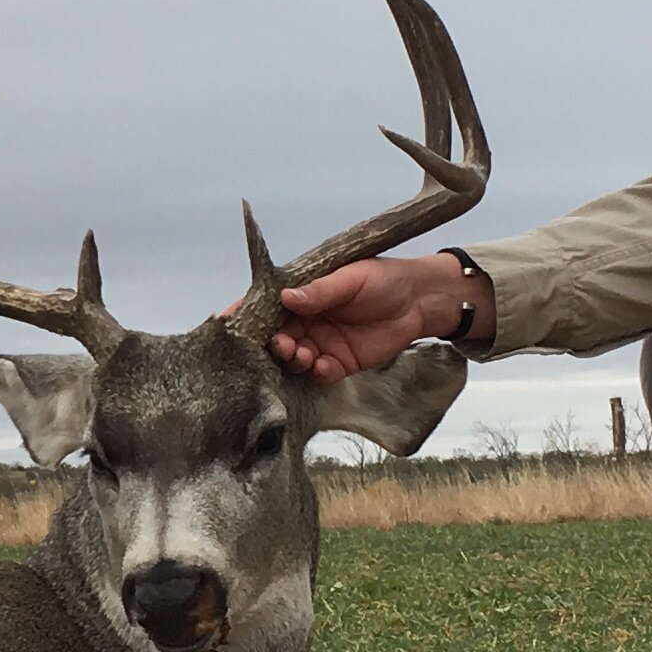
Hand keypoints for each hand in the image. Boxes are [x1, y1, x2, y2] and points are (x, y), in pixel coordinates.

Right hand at [269, 254, 484, 382]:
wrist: (420, 300)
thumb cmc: (385, 279)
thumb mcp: (351, 278)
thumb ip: (319, 291)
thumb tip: (286, 297)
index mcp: (304, 296)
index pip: (269, 305)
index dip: (248, 313)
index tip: (231, 320)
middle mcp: (308, 320)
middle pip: (276, 335)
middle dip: (272, 342)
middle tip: (280, 344)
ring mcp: (321, 343)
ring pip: (294, 357)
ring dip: (292, 358)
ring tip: (302, 354)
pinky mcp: (339, 363)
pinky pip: (318, 373)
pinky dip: (315, 372)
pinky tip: (322, 365)